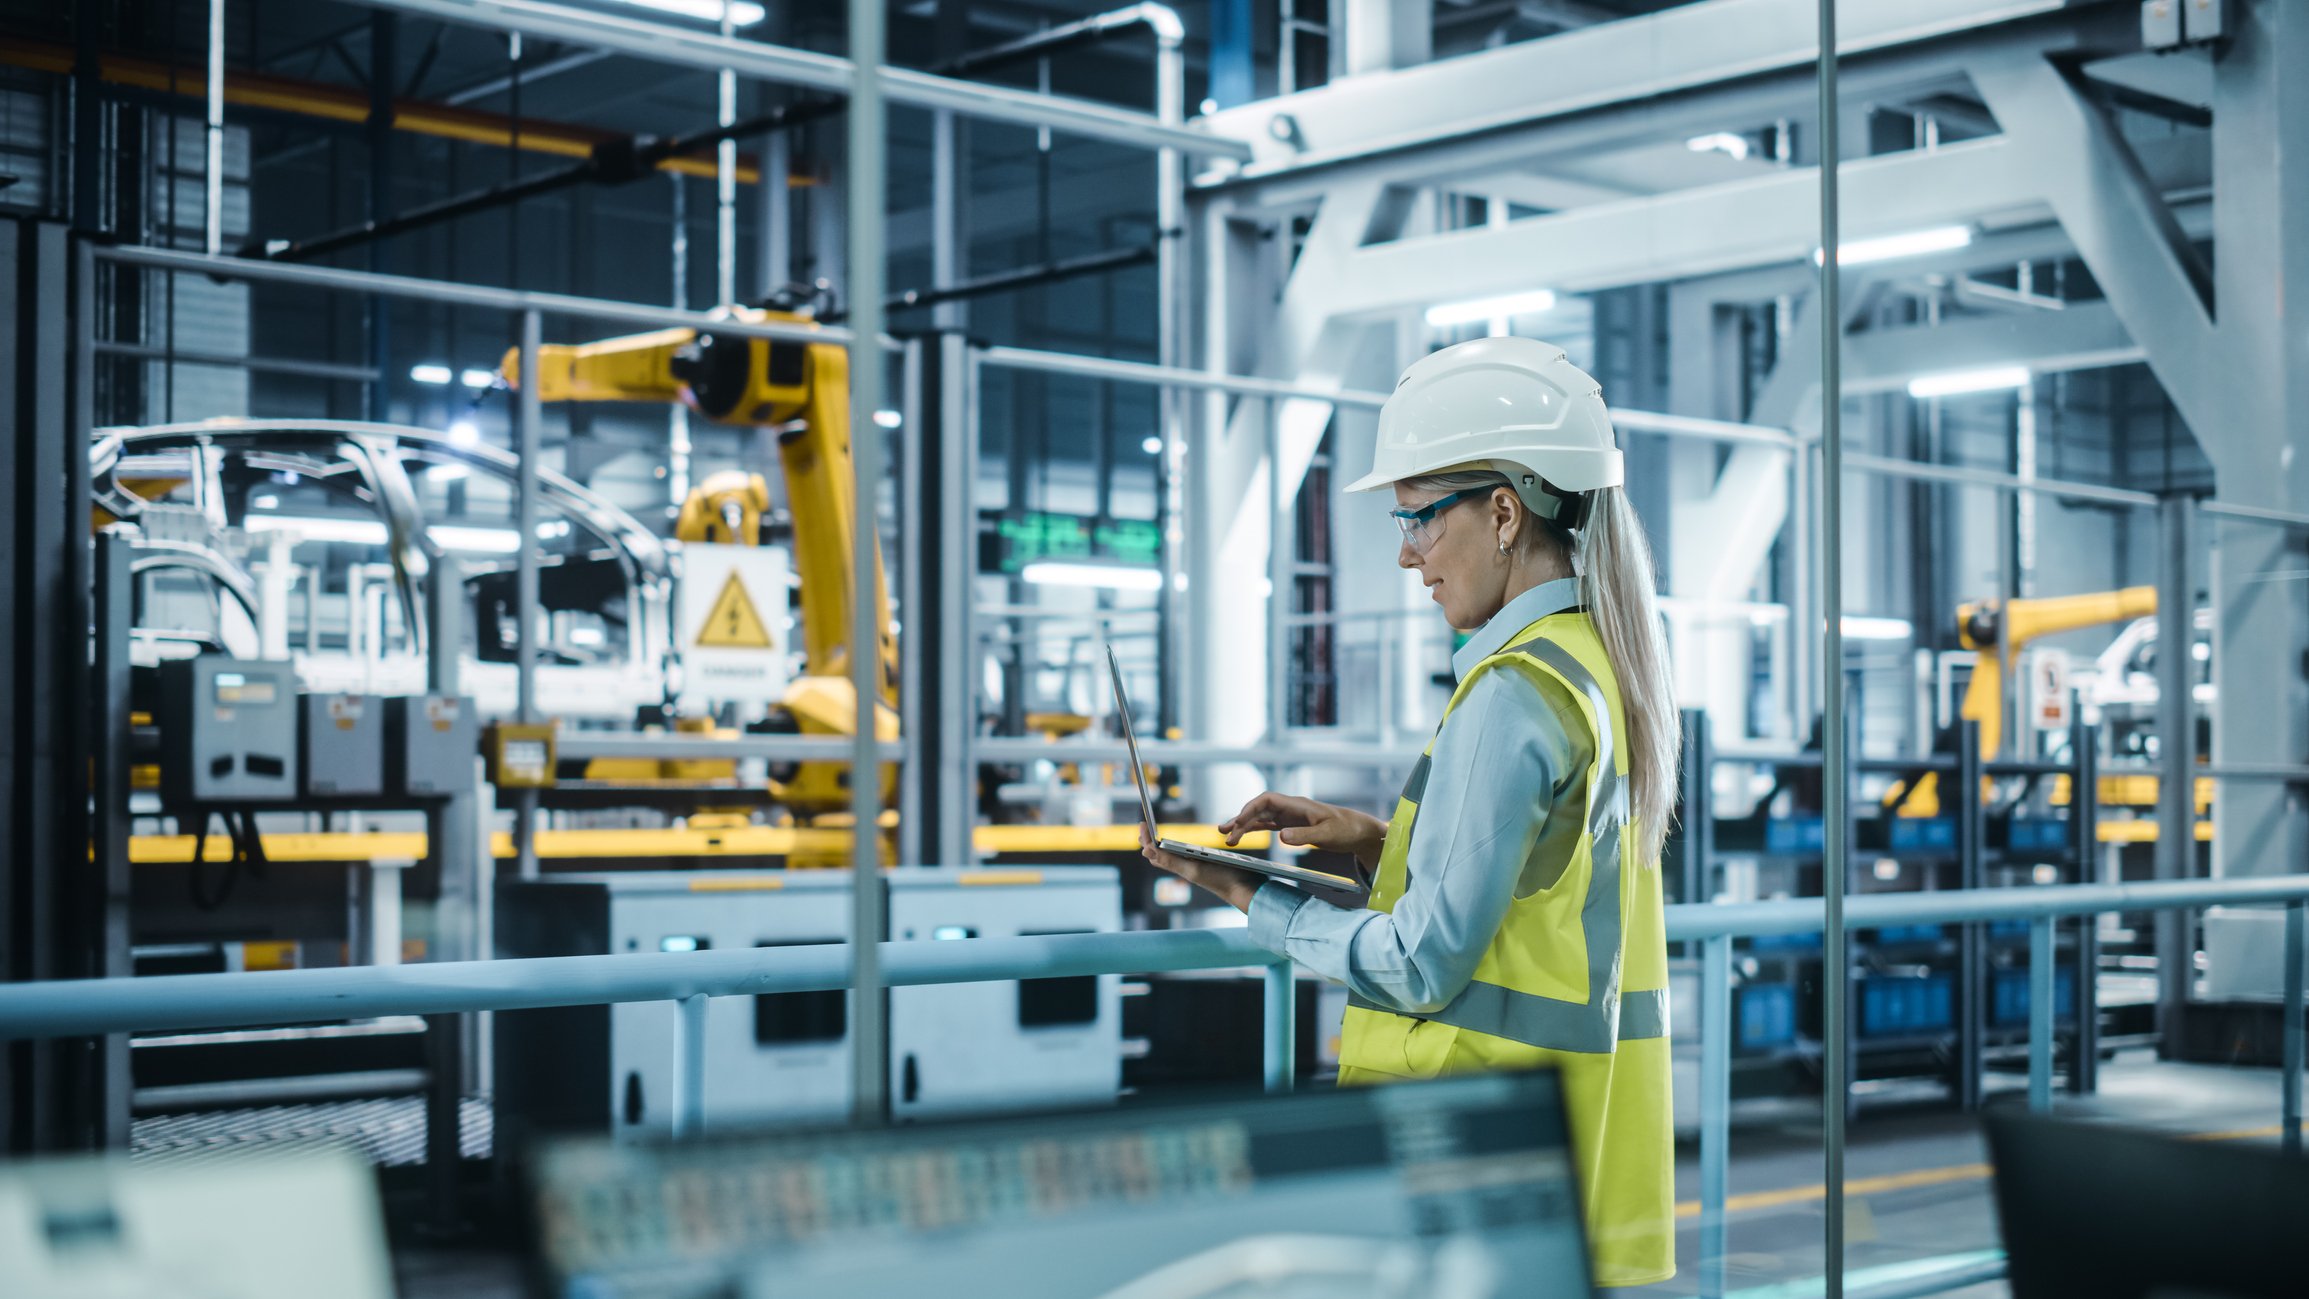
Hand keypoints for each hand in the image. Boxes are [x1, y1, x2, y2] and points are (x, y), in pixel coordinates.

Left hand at [1139, 824, 1263, 912]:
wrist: (1244, 889)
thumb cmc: (1221, 879)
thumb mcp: (1193, 869)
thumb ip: (1171, 860)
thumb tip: (1146, 850)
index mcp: (1180, 867)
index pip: (1155, 853)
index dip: (1146, 839)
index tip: (1142, 823)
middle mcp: (1185, 867)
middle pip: (1161, 855)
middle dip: (1150, 842)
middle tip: (1144, 827)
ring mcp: (1196, 866)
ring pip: (1172, 857)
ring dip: (1162, 847)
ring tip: (1156, 839)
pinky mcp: (1207, 865)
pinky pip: (1187, 857)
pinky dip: (1179, 850)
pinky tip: (1184, 848)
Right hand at [1218, 792, 1386, 878]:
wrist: (1359, 831)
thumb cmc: (1345, 829)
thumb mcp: (1327, 835)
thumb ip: (1304, 836)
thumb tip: (1281, 836)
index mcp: (1297, 805)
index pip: (1267, 800)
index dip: (1250, 809)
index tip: (1239, 823)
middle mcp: (1290, 807)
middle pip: (1259, 809)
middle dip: (1241, 819)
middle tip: (1224, 834)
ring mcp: (1289, 816)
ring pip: (1260, 817)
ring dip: (1243, 825)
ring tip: (1226, 836)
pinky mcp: (1291, 825)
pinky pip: (1267, 825)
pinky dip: (1254, 829)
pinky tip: (1242, 835)